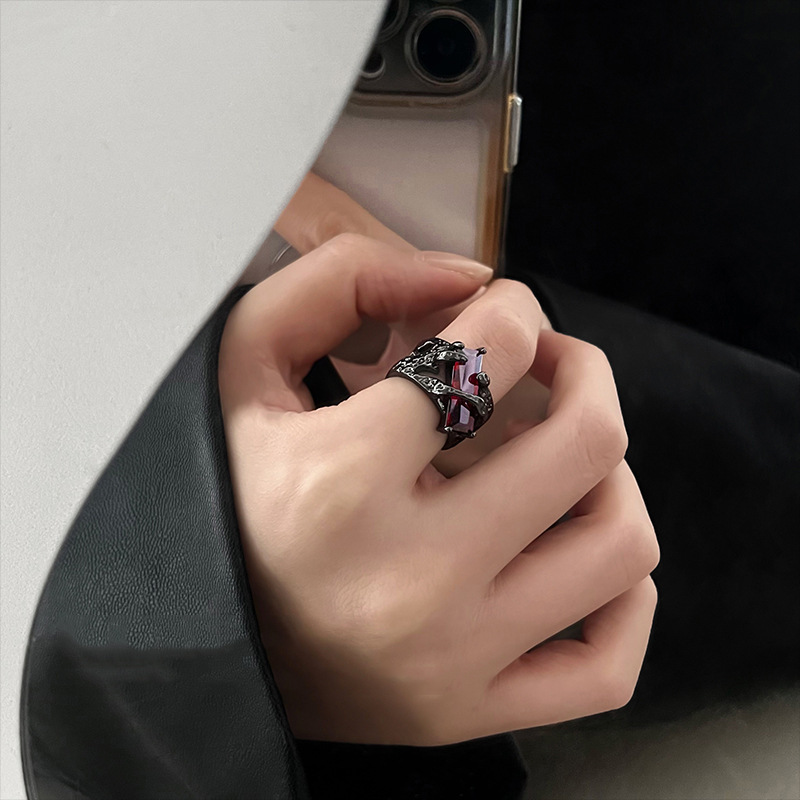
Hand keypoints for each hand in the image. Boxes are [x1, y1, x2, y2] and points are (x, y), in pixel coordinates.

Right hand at [218, 203, 658, 745]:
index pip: (492, 354)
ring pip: (619, 545)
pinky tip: (577, 550)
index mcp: (340, 483)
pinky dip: (627, 598)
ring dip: (610, 478)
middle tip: (551, 365)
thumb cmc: (226, 497)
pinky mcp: (469, 712)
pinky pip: (607, 663)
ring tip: (561, 459)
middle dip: (583, 372)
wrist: (201, 641)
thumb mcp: (244, 366)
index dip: (510, 310)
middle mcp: (409, 580)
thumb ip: (339, 283)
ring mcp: (451, 660)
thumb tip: (467, 277)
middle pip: (586, 443)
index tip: (495, 318)